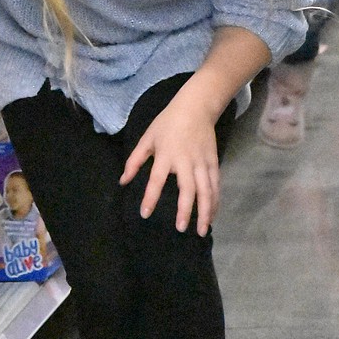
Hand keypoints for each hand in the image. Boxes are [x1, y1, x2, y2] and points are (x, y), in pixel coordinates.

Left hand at [119, 85, 221, 232]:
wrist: (196, 107)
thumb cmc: (168, 123)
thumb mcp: (147, 138)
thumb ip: (135, 160)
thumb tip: (123, 181)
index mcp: (166, 155)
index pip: (157, 180)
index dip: (150, 197)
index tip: (145, 213)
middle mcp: (186, 161)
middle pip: (188, 189)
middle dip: (186, 210)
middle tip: (182, 228)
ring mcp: (202, 162)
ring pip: (207, 190)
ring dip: (205, 211)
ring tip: (202, 230)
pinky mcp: (213, 162)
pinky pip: (216, 185)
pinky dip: (215, 201)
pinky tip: (212, 216)